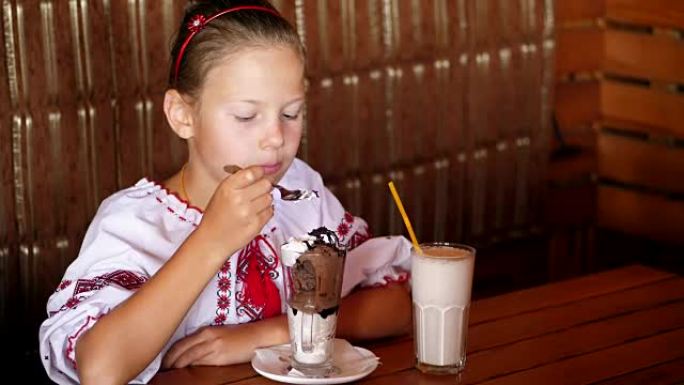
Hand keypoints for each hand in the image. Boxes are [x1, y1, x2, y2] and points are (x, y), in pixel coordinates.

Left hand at [161, 316, 288, 367]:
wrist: (258, 336)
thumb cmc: (240, 336)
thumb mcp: (219, 334)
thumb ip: (204, 341)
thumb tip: (190, 353)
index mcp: (206, 330)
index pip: (181, 343)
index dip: (169, 353)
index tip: (162, 361)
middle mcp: (207, 337)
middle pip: (181, 351)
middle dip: (169, 361)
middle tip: (162, 370)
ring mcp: (213, 347)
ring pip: (188, 358)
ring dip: (176, 366)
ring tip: (169, 373)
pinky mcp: (220, 357)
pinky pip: (200, 364)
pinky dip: (190, 368)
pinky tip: (185, 372)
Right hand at [195, 165, 273, 258]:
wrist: (212, 240)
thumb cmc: (216, 216)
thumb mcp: (221, 192)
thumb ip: (239, 181)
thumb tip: (260, 172)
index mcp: (228, 187)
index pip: (253, 172)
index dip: (259, 172)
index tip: (259, 174)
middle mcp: (239, 198)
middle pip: (266, 184)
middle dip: (264, 186)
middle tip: (258, 191)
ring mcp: (248, 213)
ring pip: (269, 198)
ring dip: (265, 200)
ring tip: (254, 205)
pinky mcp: (256, 225)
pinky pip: (270, 212)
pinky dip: (266, 212)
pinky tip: (255, 214)